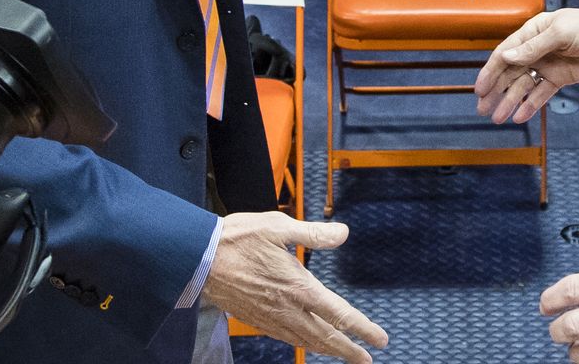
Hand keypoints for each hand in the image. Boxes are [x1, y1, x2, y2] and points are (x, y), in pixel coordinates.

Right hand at [201, 212, 387, 363]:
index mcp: (298, 287)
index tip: (379, 340)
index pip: (339, 314)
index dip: (362, 329)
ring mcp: (270, 318)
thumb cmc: (237, 239)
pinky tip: (306, 341)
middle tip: (366, 359)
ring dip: (327, 349)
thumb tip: (342, 233)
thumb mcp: (278, 227)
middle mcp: (287, 308)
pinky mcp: (256, 319)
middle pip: (325, 337)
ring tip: (342, 354)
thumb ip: (313, 233)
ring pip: (305, 341)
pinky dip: (303, 343)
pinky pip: (286, 337)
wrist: (198, 259)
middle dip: (348, 350)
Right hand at [475, 7, 578, 123]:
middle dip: (496, 91)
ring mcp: (547, 65)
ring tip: (499, 117)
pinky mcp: (560, 78)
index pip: (505, 53)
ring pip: (523, 86)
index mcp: (533, 31)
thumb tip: (507, 56)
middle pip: (510, 72)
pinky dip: (531, 105)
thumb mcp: (560, 34)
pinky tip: (520, 116)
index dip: (490, 71)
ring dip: (510, 101)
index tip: (480, 89)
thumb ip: (533, 48)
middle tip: (482, 108)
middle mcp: (536, 49)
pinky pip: (541, 93)